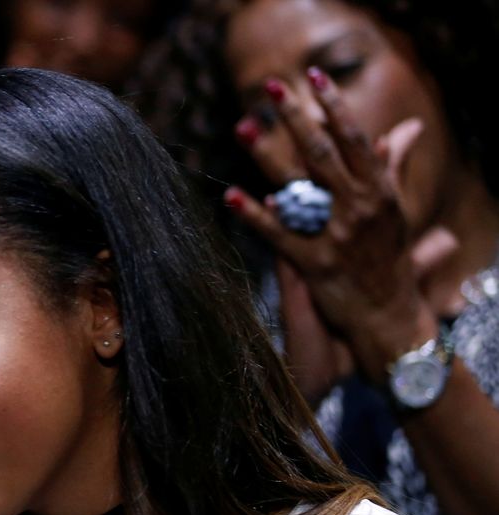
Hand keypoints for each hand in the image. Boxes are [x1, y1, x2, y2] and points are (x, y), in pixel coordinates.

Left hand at [224, 68, 455, 380]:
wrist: (389, 316)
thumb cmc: (389, 258)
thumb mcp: (396, 209)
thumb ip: (392, 166)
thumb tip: (406, 128)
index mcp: (378, 191)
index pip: (355, 138)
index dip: (334, 105)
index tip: (313, 75)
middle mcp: (358, 208)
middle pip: (323, 153)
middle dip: (297, 118)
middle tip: (272, 88)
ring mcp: (336, 236)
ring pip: (298, 187)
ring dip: (268, 156)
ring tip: (243, 128)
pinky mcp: (314, 264)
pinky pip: (279, 235)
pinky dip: (255, 215)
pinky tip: (230, 196)